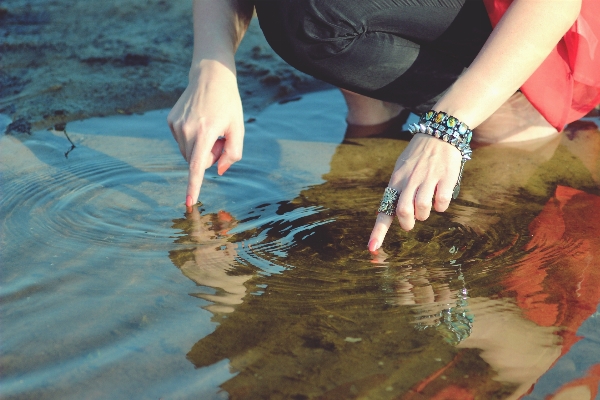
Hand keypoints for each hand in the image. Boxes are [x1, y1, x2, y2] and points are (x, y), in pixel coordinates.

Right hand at [167, 60, 244, 206]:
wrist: (210, 76)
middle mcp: (187, 128)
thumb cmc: (229, 103)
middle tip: (220, 136)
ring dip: (200, 148)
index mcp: (206, 131)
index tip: (189, 202)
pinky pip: (182, 142)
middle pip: (197, 161)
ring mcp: (176, 125)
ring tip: (209, 126)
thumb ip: (234, 153)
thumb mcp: (239, 127)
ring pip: (188, 153)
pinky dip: (192, 139)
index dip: (194, 185)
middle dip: (210, 156)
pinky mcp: (170, 121)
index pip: (198, 165)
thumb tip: (219, 171)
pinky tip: (199, 121)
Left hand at [368, 134, 461, 250]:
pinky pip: (442, 202)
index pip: (384, 209)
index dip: (378, 231)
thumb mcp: (400, 171)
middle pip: (403, 212)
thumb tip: (386, 212)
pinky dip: (441, 206)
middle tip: (411, 222)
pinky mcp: (445, 178)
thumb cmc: (418, 157)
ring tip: (427, 206)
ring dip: (425, 215)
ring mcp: (427, 179)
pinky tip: (441, 197)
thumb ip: (395, 191)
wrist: (438, 133)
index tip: (372, 248)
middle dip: (407, 223)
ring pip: (422, 209)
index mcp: (396, 181)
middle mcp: (409, 181)